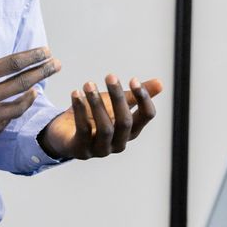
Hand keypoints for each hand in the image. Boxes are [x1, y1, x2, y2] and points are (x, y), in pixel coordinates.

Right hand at [0, 17, 60, 150]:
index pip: (13, 64)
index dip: (32, 56)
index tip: (46, 51)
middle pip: (22, 83)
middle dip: (42, 72)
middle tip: (57, 65)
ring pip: (17, 107)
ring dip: (31, 96)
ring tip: (39, 88)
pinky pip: (3, 123)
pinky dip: (13, 114)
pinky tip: (17, 107)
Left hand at [38, 76, 162, 160]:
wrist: (65, 133)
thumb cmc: (94, 116)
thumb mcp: (115, 103)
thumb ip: (135, 96)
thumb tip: (161, 83)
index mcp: (131, 131)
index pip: (146, 117)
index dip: (143, 98)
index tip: (133, 79)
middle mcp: (119, 143)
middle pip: (125, 122)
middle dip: (118, 97)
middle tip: (110, 76)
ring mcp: (100, 150)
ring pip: (105, 128)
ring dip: (96, 103)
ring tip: (88, 84)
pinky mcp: (81, 150)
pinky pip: (83, 130)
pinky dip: (79, 110)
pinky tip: (75, 94)